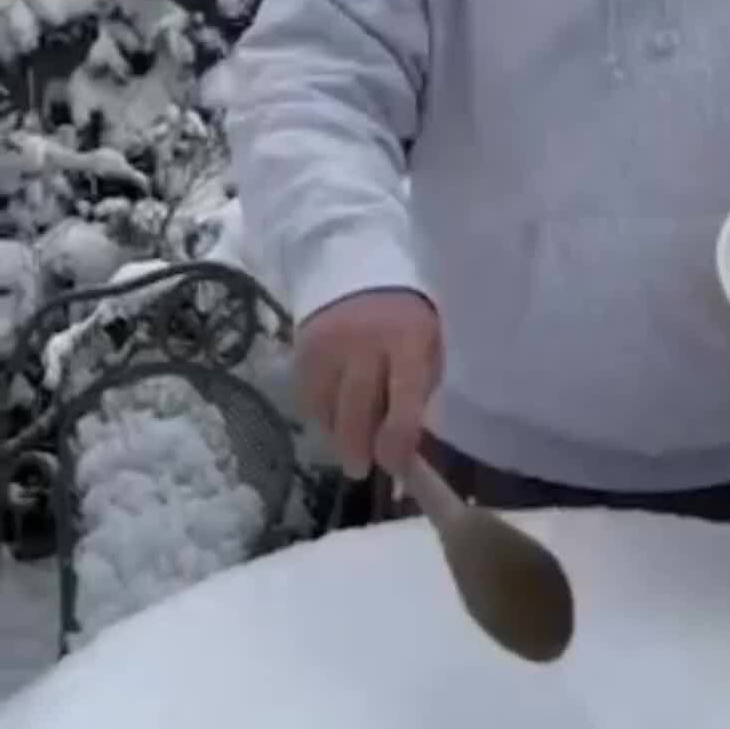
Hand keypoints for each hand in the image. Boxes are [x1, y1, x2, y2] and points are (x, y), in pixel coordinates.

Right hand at [296, 289, 441, 476]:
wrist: (357, 259)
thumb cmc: (404, 311)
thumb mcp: (429, 341)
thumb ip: (422, 388)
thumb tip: (410, 443)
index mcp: (407, 339)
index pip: (402, 404)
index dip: (397, 445)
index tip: (395, 466)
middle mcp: (363, 343)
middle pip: (356, 413)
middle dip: (358, 450)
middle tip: (361, 469)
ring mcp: (327, 345)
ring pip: (326, 411)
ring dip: (336, 435)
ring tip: (347, 442)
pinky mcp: (300, 348)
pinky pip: (306, 398)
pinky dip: (319, 414)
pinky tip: (332, 415)